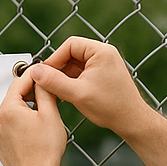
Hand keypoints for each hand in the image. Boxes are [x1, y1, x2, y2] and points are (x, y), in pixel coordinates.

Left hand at [0, 67, 66, 165]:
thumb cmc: (43, 152)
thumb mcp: (50, 114)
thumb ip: (45, 92)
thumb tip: (42, 81)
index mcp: (8, 109)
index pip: (20, 82)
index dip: (35, 75)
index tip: (43, 73)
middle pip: (15, 98)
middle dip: (31, 95)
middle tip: (48, 96)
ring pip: (13, 113)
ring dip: (26, 111)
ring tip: (43, 120)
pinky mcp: (0, 145)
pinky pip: (10, 128)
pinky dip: (21, 126)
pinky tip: (35, 133)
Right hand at [28, 36, 156, 143]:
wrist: (131, 121)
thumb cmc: (111, 107)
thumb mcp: (77, 94)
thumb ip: (54, 82)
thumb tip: (35, 72)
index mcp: (101, 52)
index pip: (70, 45)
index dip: (54, 59)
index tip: (44, 73)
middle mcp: (104, 54)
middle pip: (72, 54)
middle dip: (59, 69)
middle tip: (48, 84)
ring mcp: (104, 64)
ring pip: (76, 64)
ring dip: (64, 77)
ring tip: (58, 92)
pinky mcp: (103, 74)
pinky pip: (82, 73)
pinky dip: (72, 82)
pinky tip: (67, 95)